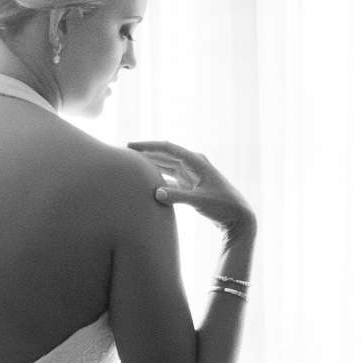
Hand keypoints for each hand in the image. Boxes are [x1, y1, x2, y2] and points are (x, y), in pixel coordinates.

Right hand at [128, 138, 256, 235]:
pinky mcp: (191, 185)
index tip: (130, 146)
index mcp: (196, 161)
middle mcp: (193, 164)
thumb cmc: (223, 206)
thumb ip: (178, 196)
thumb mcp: (200, 201)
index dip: (148, 146)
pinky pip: (170, 178)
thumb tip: (157, 193)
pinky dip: (159, 178)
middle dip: (145, 154)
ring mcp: (192, 174)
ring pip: (166, 166)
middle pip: (164, 155)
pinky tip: (147, 181)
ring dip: (151, 165)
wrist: (238, 216)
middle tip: (124, 155)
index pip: (167, 148)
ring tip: (132, 166)